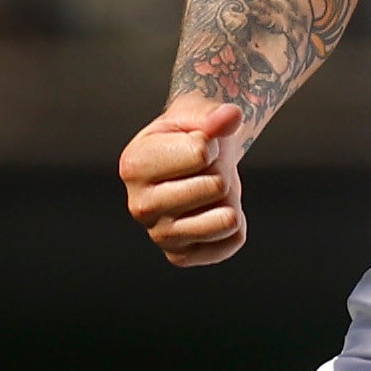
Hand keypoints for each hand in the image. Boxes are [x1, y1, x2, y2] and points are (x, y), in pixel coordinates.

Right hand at [120, 98, 249, 265]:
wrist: (190, 164)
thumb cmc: (189, 136)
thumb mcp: (196, 114)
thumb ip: (212, 114)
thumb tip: (231, 117)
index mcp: (134, 164)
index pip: (201, 153)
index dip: (211, 144)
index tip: (199, 145)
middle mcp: (140, 205)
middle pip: (216, 186)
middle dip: (221, 172)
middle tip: (205, 171)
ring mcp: (159, 236)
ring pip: (227, 219)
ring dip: (230, 201)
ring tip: (210, 192)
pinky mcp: (180, 257)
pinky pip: (232, 241)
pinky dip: (235, 225)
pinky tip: (213, 212)